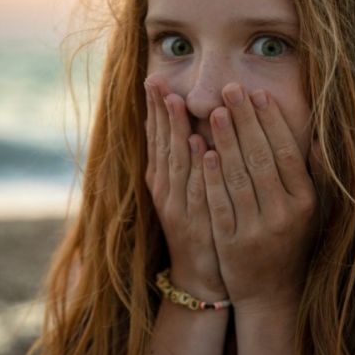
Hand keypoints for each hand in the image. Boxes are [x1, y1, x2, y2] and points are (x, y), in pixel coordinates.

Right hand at [145, 77, 226, 299]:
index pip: (156, 138)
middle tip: (156, 79)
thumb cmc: (200, 226)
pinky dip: (195, 167)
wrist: (201, 275)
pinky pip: (195, 189)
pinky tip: (197, 146)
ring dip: (174, 130)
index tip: (153, 79)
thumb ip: (187, 161)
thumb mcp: (188, 191)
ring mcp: (177, 205)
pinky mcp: (193, 221)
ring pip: (175, 161)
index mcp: (161, 180)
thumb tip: (190, 126)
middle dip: (159, 110)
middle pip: (160, 143)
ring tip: (176, 100)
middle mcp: (165, 190)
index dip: (153, 109)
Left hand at [203, 83, 316, 311]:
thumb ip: (315, 174)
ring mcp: (256, 231)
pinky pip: (219, 203)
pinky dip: (211, 177)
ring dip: (225, 142)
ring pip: (239, 178)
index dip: (271, 122)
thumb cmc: (292, 241)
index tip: (258, 93)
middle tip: (231, 89)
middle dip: (245, 121)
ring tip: (214, 111)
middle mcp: (283, 216)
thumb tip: (320, 135)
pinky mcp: (230, 243)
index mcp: (304, 203)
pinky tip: (202, 151)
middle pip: (261, 159)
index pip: (286, 153)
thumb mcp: (313, 210)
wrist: (271, 292)